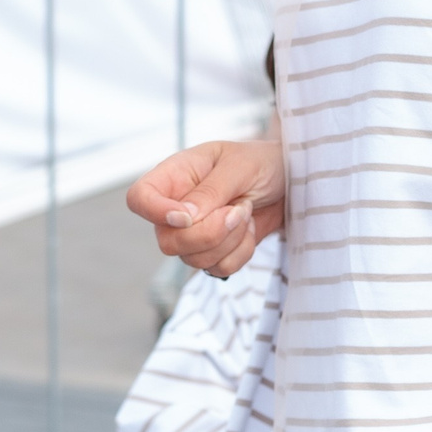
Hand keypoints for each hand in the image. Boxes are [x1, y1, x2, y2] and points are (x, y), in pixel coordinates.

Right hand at [126, 139, 284, 276]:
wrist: (291, 181)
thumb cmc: (262, 162)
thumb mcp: (239, 167)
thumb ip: (211, 191)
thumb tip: (185, 218)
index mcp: (175, 176)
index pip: (140, 198)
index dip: (155, 213)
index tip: (188, 217)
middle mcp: (178, 207)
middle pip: (167, 241)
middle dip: (208, 234)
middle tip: (239, 210)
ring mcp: (194, 233)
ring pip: (193, 260)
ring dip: (230, 241)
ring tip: (246, 213)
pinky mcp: (215, 252)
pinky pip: (219, 269)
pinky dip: (241, 253)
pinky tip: (250, 229)